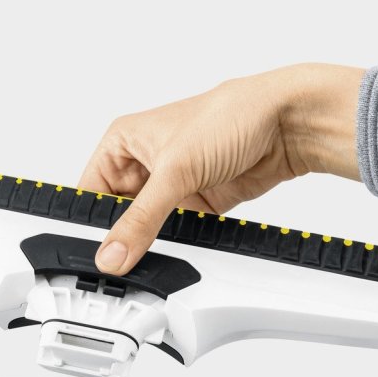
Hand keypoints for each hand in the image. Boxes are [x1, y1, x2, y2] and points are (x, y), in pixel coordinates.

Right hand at [78, 63, 364, 275]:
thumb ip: (141, 219)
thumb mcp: (175, 170)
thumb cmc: (230, 115)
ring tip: (151, 253)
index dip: (90, 224)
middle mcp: (143, 163)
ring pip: (146, 229)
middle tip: (121, 261)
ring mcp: (170, 186)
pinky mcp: (195, 204)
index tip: (94, 253)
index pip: (90, 193)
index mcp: (122, 143)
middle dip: (121, 238)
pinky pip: (176, 234)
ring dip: (150, 242)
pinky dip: (177, 244)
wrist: (287, 124)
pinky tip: (178, 249)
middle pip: (117, 216)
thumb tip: (112, 253)